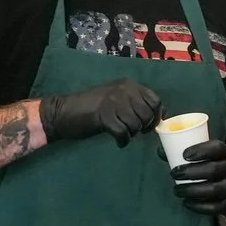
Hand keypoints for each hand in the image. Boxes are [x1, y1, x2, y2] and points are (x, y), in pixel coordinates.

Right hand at [39, 79, 162, 145]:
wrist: (64, 112)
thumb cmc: (92, 107)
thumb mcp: (117, 99)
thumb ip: (136, 102)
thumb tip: (161, 113)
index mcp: (128, 84)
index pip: (155, 100)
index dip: (156, 116)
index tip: (149, 126)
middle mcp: (123, 90)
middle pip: (146, 114)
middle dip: (143, 127)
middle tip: (132, 131)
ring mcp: (113, 102)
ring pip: (136, 124)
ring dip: (131, 134)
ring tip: (121, 134)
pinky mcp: (104, 116)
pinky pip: (123, 133)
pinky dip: (123, 141)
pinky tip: (117, 141)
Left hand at [170, 140, 225, 218]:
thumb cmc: (216, 169)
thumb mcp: (209, 158)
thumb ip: (187, 154)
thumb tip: (161, 151)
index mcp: (225, 154)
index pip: (217, 148)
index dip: (201, 150)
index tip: (184, 155)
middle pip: (214, 170)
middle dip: (191, 172)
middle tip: (174, 173)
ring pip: (213, 190)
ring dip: (192, 190)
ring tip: (177, 190)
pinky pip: (214, 207)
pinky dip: (198, 206)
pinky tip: (186, 203)